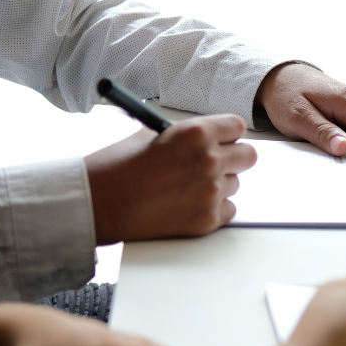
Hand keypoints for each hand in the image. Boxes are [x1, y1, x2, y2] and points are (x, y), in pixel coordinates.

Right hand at [84, 115, 257, 243]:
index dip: (227, 134)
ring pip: (235, 184)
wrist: (97, 204)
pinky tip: (186, 205)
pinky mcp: (208, 219)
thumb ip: (184, 136)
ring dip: (218, 185)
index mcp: (195, 133)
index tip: (222, 140)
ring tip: (184, 188)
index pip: (237, 127)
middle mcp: (209, 160)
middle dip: (233, 158)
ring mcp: (210, 192)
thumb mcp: (150, 135)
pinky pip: (228, 209)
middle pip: (248, 156)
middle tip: (214, 164)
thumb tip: (206, 138)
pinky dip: (213, 208)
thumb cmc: (116, 168)